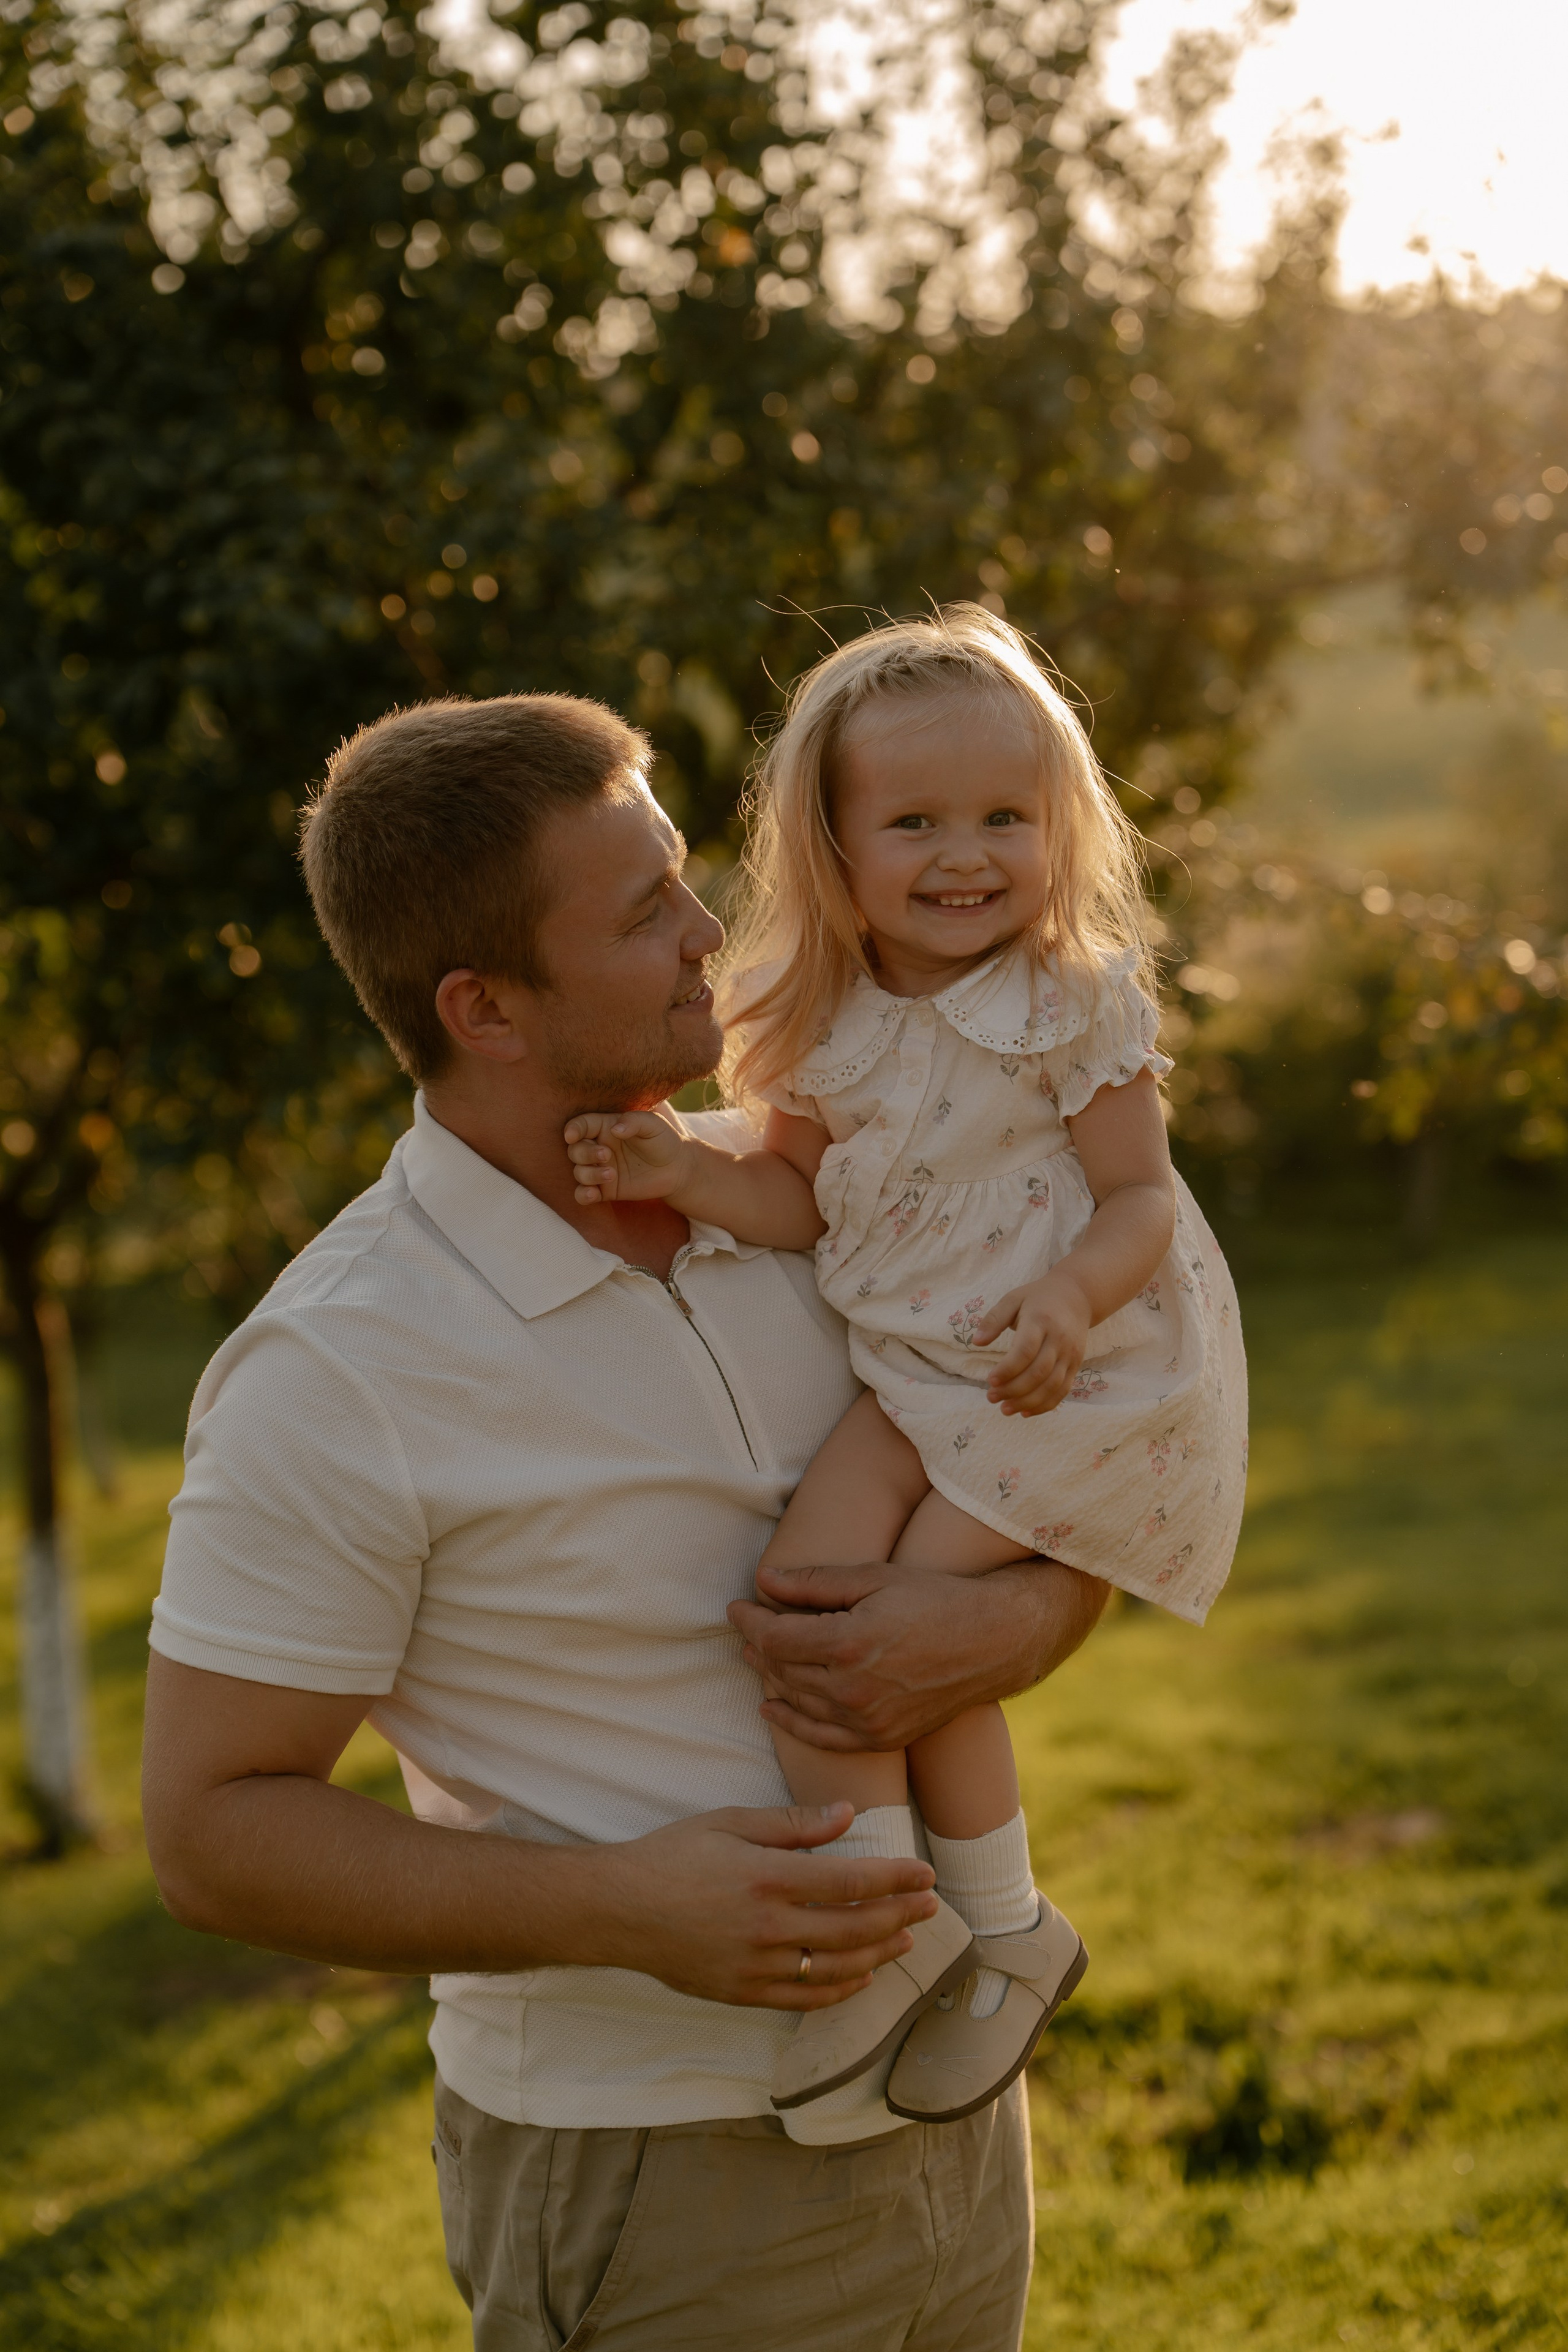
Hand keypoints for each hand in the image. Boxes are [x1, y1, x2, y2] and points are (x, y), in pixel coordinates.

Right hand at [564, 1108, 691, 1205]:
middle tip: (606, 1155)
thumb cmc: (665, 1140)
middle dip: (584, 1153)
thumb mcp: (653, 1124)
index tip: (572, 1136)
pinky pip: (583, 1194)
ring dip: (589, 1174)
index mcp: (606, 1127)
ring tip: (612, 1174)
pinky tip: (593, 1194)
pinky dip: (583, 1195)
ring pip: (579, 1172)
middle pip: (575, 1150)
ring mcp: (601, 1169)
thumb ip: (633, 1121)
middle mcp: (599, 1147)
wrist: (678, 1169)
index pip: (581, 1125)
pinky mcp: (605, 1190)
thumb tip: (614, 1129)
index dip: (573, 1130)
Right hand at [592, 1800, 936, 2008]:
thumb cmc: (672, 1856)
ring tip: (906, 1938)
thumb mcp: (730, 1822)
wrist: (617, 1910)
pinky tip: (863, 1976)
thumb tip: (848, 1816)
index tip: (925, 1874)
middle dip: (899, 1914)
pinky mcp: (741, 1992)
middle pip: (853, 1927)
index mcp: (767, 1877)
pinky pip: (804, 1997)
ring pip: (836, 1966)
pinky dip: (841, 1990)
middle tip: (929, 1904)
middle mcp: (767, 1926)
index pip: (851, 1882)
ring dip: (879, 1952)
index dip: (895, 1878)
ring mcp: (755, 1965)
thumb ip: (793, 1824)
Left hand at [729, 1558, 1108, 1752]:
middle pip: (782, 1670)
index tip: (736, 1606)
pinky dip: (792, 1724)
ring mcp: (868, 1720)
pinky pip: (823, 1738)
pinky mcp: (883, 1738)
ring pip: (798, 1702)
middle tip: (747, 1626)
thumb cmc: (935, 1598)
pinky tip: (772, 1708)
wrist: (994, 1642)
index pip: (774, 1638)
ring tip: (757, 1657)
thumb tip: (762, 1580)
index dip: (749, 1621)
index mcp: (848, 1644)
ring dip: (771, 1679)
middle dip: (757, 1646)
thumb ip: (814, 1584)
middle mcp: (853, 1689)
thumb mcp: (874, 1578)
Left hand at [973, 1267, 1090, 1414]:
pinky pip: (1063, 1390)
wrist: (1077, 1297)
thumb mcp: (1013, 1299)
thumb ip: (994, 1319)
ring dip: (1027, 1402)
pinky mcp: (1076, 1365)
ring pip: (1052, 1385)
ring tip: (1005, 1409)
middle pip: (1038, 1372)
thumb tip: (976, 1342)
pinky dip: (1045, 1405)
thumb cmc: (1038, 1298)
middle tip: (991, 1397)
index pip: (1026, 1350)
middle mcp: (1059, 1339)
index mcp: (1041, 1320)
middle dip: (1013, 1389)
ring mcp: (1070, 1354)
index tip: (990, 1380)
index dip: (1008, 1369)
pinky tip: (1026, 1412)